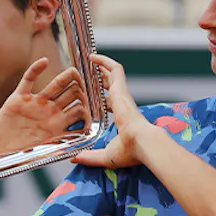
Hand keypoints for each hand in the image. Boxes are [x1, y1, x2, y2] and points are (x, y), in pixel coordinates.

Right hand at [0, 58, 91, 160]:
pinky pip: (28, 79)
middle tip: (88, 84)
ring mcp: (34, 103)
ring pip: (55, 84)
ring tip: (74, 72)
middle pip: (71, 93)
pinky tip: (44, 62)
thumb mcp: (45, 151)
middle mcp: (48, 110)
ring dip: (66, 77)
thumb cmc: (20, 154)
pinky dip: (36, 69)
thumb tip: (81, 147)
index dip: (88, 106)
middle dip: (81, 89)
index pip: (79, 108)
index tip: (95, 102)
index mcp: (57, 122)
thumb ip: (61, 144)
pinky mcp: (17, 98)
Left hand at [71, 53, 151, 168]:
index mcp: (121, 118)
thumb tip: (74, 159)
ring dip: (102, 66)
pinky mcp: (122, 88)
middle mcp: (123, 104)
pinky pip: (115, 69)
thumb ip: (90, 156)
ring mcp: (123, 95)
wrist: (142, 143)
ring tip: (89, 58)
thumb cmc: (130, 151)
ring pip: (113, 75)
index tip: (91, 96)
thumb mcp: (106, 155)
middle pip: (111, 87)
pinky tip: (92, 56)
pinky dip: (104, 61)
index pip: (111, 104)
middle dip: (101, 79)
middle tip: (89, 72)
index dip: (102, 98)